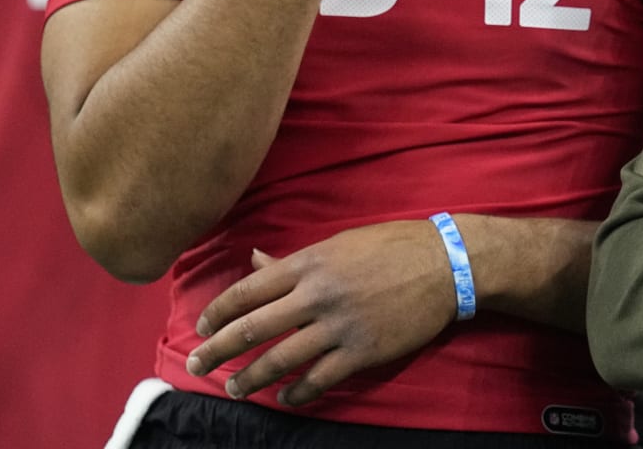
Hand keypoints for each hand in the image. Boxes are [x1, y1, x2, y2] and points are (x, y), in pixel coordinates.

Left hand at [186, 221, 459, 407]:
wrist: (446, 265)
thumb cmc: (391, 246)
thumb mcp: (338, 244)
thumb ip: (293, 260)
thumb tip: (254, 261)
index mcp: (308, 263)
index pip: (247, 290)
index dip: (217, 312)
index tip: (201, 326)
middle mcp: (317, 294)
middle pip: (252, 328)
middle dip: (217, 351)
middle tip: (196, 365)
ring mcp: (339, 325)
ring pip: (280, 360)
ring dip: (251, 378)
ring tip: (235, 388)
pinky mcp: (362, 351)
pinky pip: (319, 379)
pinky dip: (296, 393)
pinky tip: (284, 398)